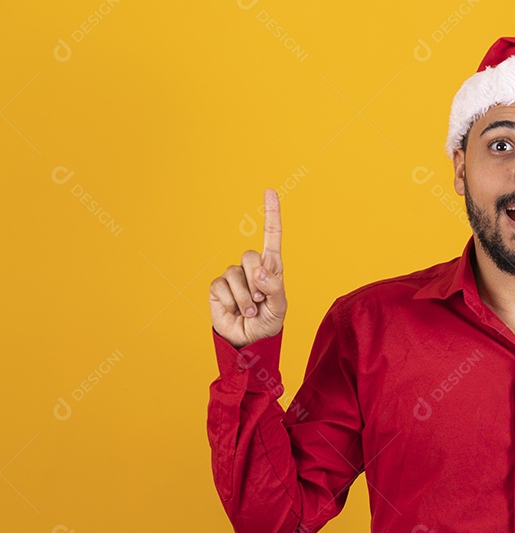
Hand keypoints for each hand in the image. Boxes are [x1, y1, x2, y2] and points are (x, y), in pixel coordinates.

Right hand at [209, 189, 286, 347]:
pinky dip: (232, 302)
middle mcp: (252, 267)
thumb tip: (259, 272)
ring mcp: (234, 276)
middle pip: (251, 255)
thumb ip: (274, 288)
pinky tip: (236, 311)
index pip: (272, 236)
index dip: (270, 214)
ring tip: (250, 310)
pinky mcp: (218, 287)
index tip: (269, 191)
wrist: (249, 341)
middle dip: (257, 280)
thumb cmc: (268, 322)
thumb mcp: (279, 307)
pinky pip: (222, 286)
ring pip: (236, 274)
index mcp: (272, 267)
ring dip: (246, 298)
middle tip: (260, 300)